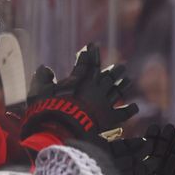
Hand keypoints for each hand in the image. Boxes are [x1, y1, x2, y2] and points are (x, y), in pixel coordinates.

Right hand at [21, 44, 138, 141]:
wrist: (61, 129)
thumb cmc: (48, 110)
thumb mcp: (38, 93)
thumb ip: (42, 79)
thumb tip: (45, 67)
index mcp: (79, 81)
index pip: (85, 64)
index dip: (89, 54)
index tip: (93, 45)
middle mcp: (94, 89)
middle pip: (108, 76)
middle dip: (115, 71)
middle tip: (122, 66)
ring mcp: (104, 103)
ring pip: (117, 90)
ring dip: (123, 85)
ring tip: (128, 80)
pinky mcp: (109, 118)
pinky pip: (123, 113)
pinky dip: (130, 110)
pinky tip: (135, 107)